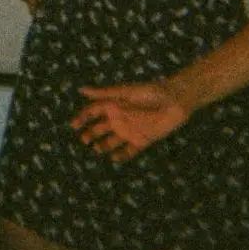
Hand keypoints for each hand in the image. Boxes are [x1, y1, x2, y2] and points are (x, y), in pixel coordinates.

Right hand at [71, 82, 188, 162]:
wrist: (175, 102)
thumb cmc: (151, 92)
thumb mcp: (126, 92)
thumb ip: (105, 94)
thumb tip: (81, 90)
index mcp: (114, 105)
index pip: (93, 112)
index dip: (82, 118)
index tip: (73, 125)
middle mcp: (120, 118)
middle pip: (100, 128)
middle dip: (90, 134)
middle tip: (83, 140)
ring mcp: (130, 130)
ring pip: (112, 141)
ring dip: (103, 146)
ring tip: (96, 150)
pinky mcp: (142, 140)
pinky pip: (129, 151)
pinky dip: (121, 156)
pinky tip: (114, 159)